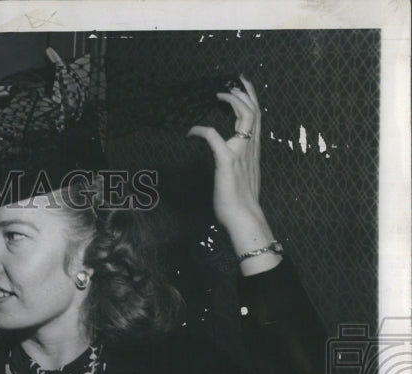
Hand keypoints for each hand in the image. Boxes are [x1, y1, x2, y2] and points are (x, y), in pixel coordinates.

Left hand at [188, 75, 276, 258]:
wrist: (244, 216)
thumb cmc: (241, 200)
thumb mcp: (242, 174)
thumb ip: (238, 160)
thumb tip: (228, 154)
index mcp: (254, 149)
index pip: (257, 117)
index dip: (251, 99)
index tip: (242, 87)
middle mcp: (251, 147)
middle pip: (254, 110)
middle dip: (244, 92)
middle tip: (232, 82)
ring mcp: (240, 152)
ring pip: (245, 116)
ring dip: (232, 101)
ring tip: (219, 94)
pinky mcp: (227, 161)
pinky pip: (214, 137)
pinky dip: (202, 130)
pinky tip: (191, 131)